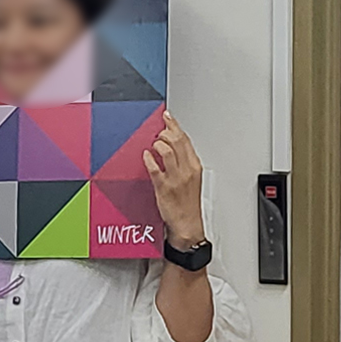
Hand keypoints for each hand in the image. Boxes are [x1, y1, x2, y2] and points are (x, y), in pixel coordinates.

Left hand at [144, 111, 206, 249]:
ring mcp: (175, 178)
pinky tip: (146, 156)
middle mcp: (186, 170)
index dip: (175, 125)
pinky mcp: (163, 187)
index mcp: (194, 166)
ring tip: (153, 144)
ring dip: (157, 143)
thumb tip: (173, 146)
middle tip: (159, 131)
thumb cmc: (188, 203)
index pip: (185, 139)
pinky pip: (154, 168)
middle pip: (176, 141)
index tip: (168, 116)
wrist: (188, 224)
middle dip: (165, 131)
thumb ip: (183, 162)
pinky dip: (148, 159)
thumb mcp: (192, 178)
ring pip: (166, 151)